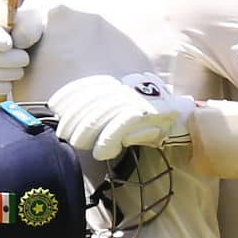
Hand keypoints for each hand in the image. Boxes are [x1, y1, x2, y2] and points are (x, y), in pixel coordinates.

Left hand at [49, 72, 194, 160]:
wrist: (182, 119)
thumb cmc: (148, 118)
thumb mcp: (125, 107)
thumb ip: (104, 111)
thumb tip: (75, 123)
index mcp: (119, 85)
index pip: (89, 86)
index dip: (70, 94)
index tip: (55, 105)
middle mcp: (125, 89)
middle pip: (92, 101)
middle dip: (73, 118)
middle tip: (64, 135)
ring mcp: (135, 101)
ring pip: (103, 113)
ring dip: (86, 131)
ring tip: (77, 144)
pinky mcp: (145, 114)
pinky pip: (121, 126)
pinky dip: (108, 139)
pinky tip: (100, 152)